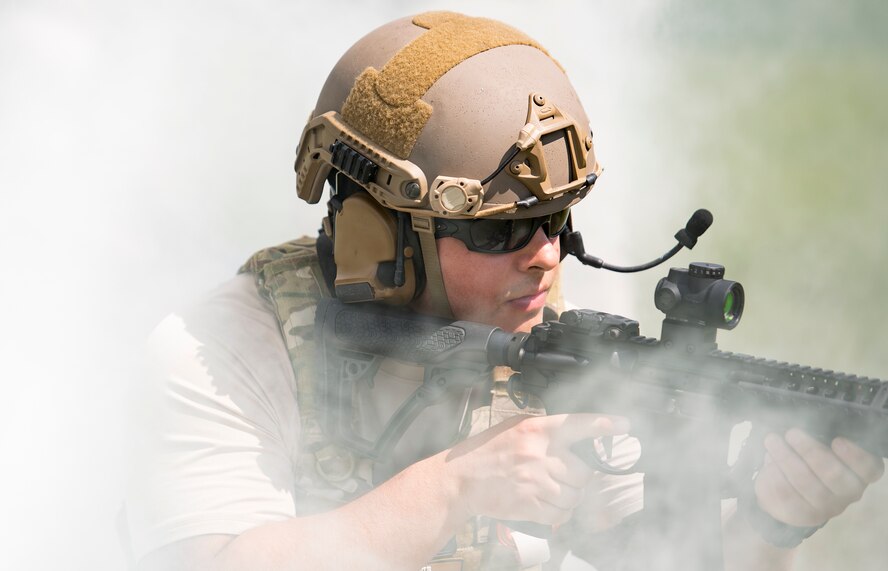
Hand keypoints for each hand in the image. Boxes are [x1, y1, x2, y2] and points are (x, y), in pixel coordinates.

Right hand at [444, 413, 629, 525]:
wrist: (462, 479)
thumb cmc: (488, 451)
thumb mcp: (515, 428)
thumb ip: (545, 431)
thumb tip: (576, 438)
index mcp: (537, 430)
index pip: (577, 424)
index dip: (604, 425)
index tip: (624, 425)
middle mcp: (539, 454)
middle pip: (583, 472)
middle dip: (578, 478)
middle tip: (562, 476)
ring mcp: (536, 482)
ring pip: (575, 496)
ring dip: (568, 497)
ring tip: (548, 490)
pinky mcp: (531, 505)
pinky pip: (561, 514)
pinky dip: (559, 513)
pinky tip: (543, 503)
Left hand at [754, 428, 884, 526]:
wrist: (791, 493)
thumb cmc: (810, 460)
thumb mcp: (820, 447)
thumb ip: (820, 437)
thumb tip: (803, 421)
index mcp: (859, 474)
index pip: (869, 468)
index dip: (855, 456)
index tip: (837, 440)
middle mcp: (848, 494)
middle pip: (833, 475)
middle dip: (810, 451)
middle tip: (791, 433)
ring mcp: (827, 508)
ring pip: (806, 483)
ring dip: (786, 458)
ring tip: (772, 440)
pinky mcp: (803, 516)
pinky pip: (786, 495)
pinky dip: (773, 475)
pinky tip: (768, 462)